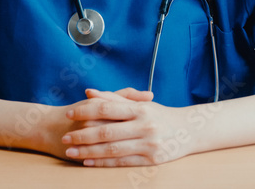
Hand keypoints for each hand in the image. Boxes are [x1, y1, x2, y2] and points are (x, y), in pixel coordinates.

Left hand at [60, 88, 195, 166]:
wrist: (189, 131)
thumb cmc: (160, 115)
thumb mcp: (140, 104)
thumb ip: (114, 98)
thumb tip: (89, 92)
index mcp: (140, 109)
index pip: (107, 109)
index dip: (85, 111)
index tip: (69, 114)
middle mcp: (144, 126)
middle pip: (106, 132)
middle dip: (82, 135)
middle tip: (65, 137)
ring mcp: (148, 144)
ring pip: (112, 149)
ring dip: (88, 151)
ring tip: (71, 152)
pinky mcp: (151, 160)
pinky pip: (122, 162)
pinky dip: (103, 163)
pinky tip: (88, 161)